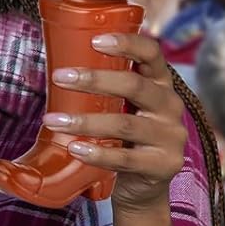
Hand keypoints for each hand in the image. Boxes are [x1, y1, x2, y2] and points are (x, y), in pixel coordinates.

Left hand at [45, 31, 187, 212]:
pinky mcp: (164, 165)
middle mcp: (170, 106)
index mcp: (159, 84)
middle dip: (94, 80)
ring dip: (85, 121)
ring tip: (53, 120)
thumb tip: (56, 70)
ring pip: (125, 124)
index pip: (152, 54)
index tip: (95, 40)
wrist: (142, 185)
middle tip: (59, 77)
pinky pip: (126, 158)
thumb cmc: (123, 137)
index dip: (127, 43)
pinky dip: (98, 152)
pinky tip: (76, 148)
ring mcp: (171, 137)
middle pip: (135, 86)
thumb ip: (101, 91)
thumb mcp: (118, 107)